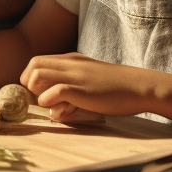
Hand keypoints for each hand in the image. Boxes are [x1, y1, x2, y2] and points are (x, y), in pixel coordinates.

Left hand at [20, 52, 156, 118]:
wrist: (140, 87)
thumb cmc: (117, 87)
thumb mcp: (90, 77)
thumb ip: (72, 86)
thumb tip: (56, 108)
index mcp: (71, 60)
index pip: (36, 62)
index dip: (32, 79)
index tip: (42, 94)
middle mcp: (69, 64)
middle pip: (32, 66)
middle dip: (30, 86)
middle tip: (46, 101)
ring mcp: (75, 76)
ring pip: (37, 76)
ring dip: (40, 94)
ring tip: (57, 106)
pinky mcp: (82, 90)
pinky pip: (54, 92)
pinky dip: (51, 103)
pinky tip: (65, 111)